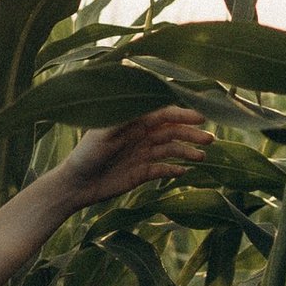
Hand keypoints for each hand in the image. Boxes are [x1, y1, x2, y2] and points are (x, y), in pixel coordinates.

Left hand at [59, 105, 210, 207]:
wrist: (75, 184)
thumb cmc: (86, 154)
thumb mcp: (103, 132)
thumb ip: (126, 117)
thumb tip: (147, 101)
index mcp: (133, 121)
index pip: (163, 114)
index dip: (182, 114)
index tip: (201, 117)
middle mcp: (140, 135)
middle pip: (172, 131)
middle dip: (191, 133)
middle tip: (210, 139)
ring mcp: (142, 154)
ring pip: (170, 150)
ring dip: (187, 152)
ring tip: (201, 157)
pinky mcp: (141, 173)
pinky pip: (162, 169)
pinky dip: (173, 169)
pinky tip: (184, 171)